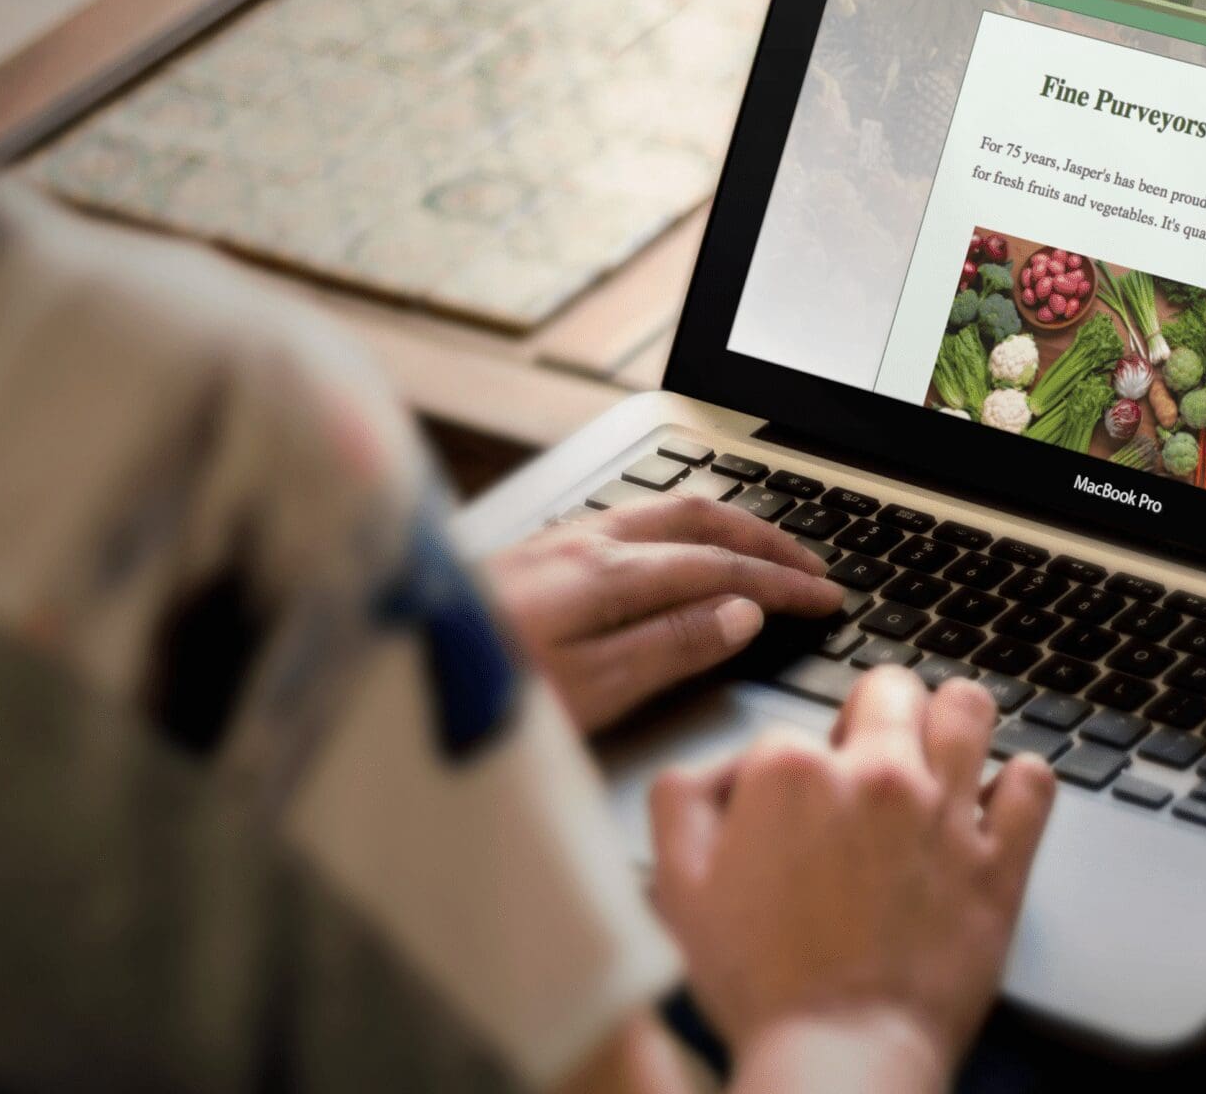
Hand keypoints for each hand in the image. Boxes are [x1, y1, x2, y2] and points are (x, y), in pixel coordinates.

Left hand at [485, 496, 841, 732]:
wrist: (378, 667)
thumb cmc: (474, 695)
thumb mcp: (588, 692)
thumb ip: (671, 648)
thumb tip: (742, 614)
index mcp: (608, 573)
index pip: (724, 568)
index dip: (783, 584)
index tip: (827, 599)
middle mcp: (585, 541)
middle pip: (701, 518)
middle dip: (768, 538)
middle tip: (814, 565)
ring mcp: (557, 540)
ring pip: (665, 511)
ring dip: (726, 526)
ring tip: (762, 548)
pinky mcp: (534, 553)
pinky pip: (632, 519)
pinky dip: (682, 529)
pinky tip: (676, 550)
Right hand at [650, 668, 1056, 1093]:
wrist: (838, 1058)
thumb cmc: (761, 986)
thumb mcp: (678, 887)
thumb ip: (683, 802)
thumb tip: (721, 768)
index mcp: (792, 774)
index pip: (792, 727)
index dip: (788, 767)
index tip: (792, 810)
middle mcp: (875, 776)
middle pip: (890, 688)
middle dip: (877, 714)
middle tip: (868, 761)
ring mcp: (945, 812)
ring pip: (968, 708)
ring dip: (952, 724)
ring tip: (939, 757)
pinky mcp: (998, 859)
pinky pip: (1034, 781)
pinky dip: (1018, 785)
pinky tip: (993, 804)